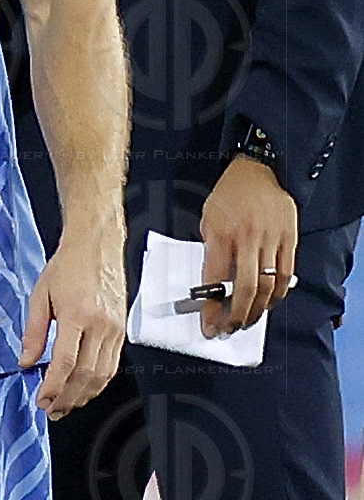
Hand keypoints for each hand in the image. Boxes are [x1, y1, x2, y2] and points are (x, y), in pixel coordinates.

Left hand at [20, 220, 126, 418]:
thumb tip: (26, 361)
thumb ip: (33, 332)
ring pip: (103, 374)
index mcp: (78, 314)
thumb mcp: (40, 295)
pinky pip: (112, 364)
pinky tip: (85, 388)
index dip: (53, 387)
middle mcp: (100, 324)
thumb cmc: (68, 266)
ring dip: (84, 395)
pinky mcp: (122, 330)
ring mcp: (115, 328)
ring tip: (66, 405)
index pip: (65, 362)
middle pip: (86, 374)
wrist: (96, 246)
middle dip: (67, 398)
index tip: (41, 399)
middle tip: (52, 409)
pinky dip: (98, 382)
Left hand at [198, 155, 297, 334]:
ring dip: (258, 310)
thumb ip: (211, 253)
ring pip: (268, 286)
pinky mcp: (290, 238)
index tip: (209, 326)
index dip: (211, 309)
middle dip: (237, 316)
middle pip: (246, 289)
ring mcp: (272, 239)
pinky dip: (278, 293)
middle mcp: (248, 239)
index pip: (215, 282)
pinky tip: (269, 302)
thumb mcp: (208, 221)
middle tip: (230, 329)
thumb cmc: (229, 196)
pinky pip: (286, 274)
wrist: (259, 170)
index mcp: (222, 234)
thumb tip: (212, 287)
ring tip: (248, 320)